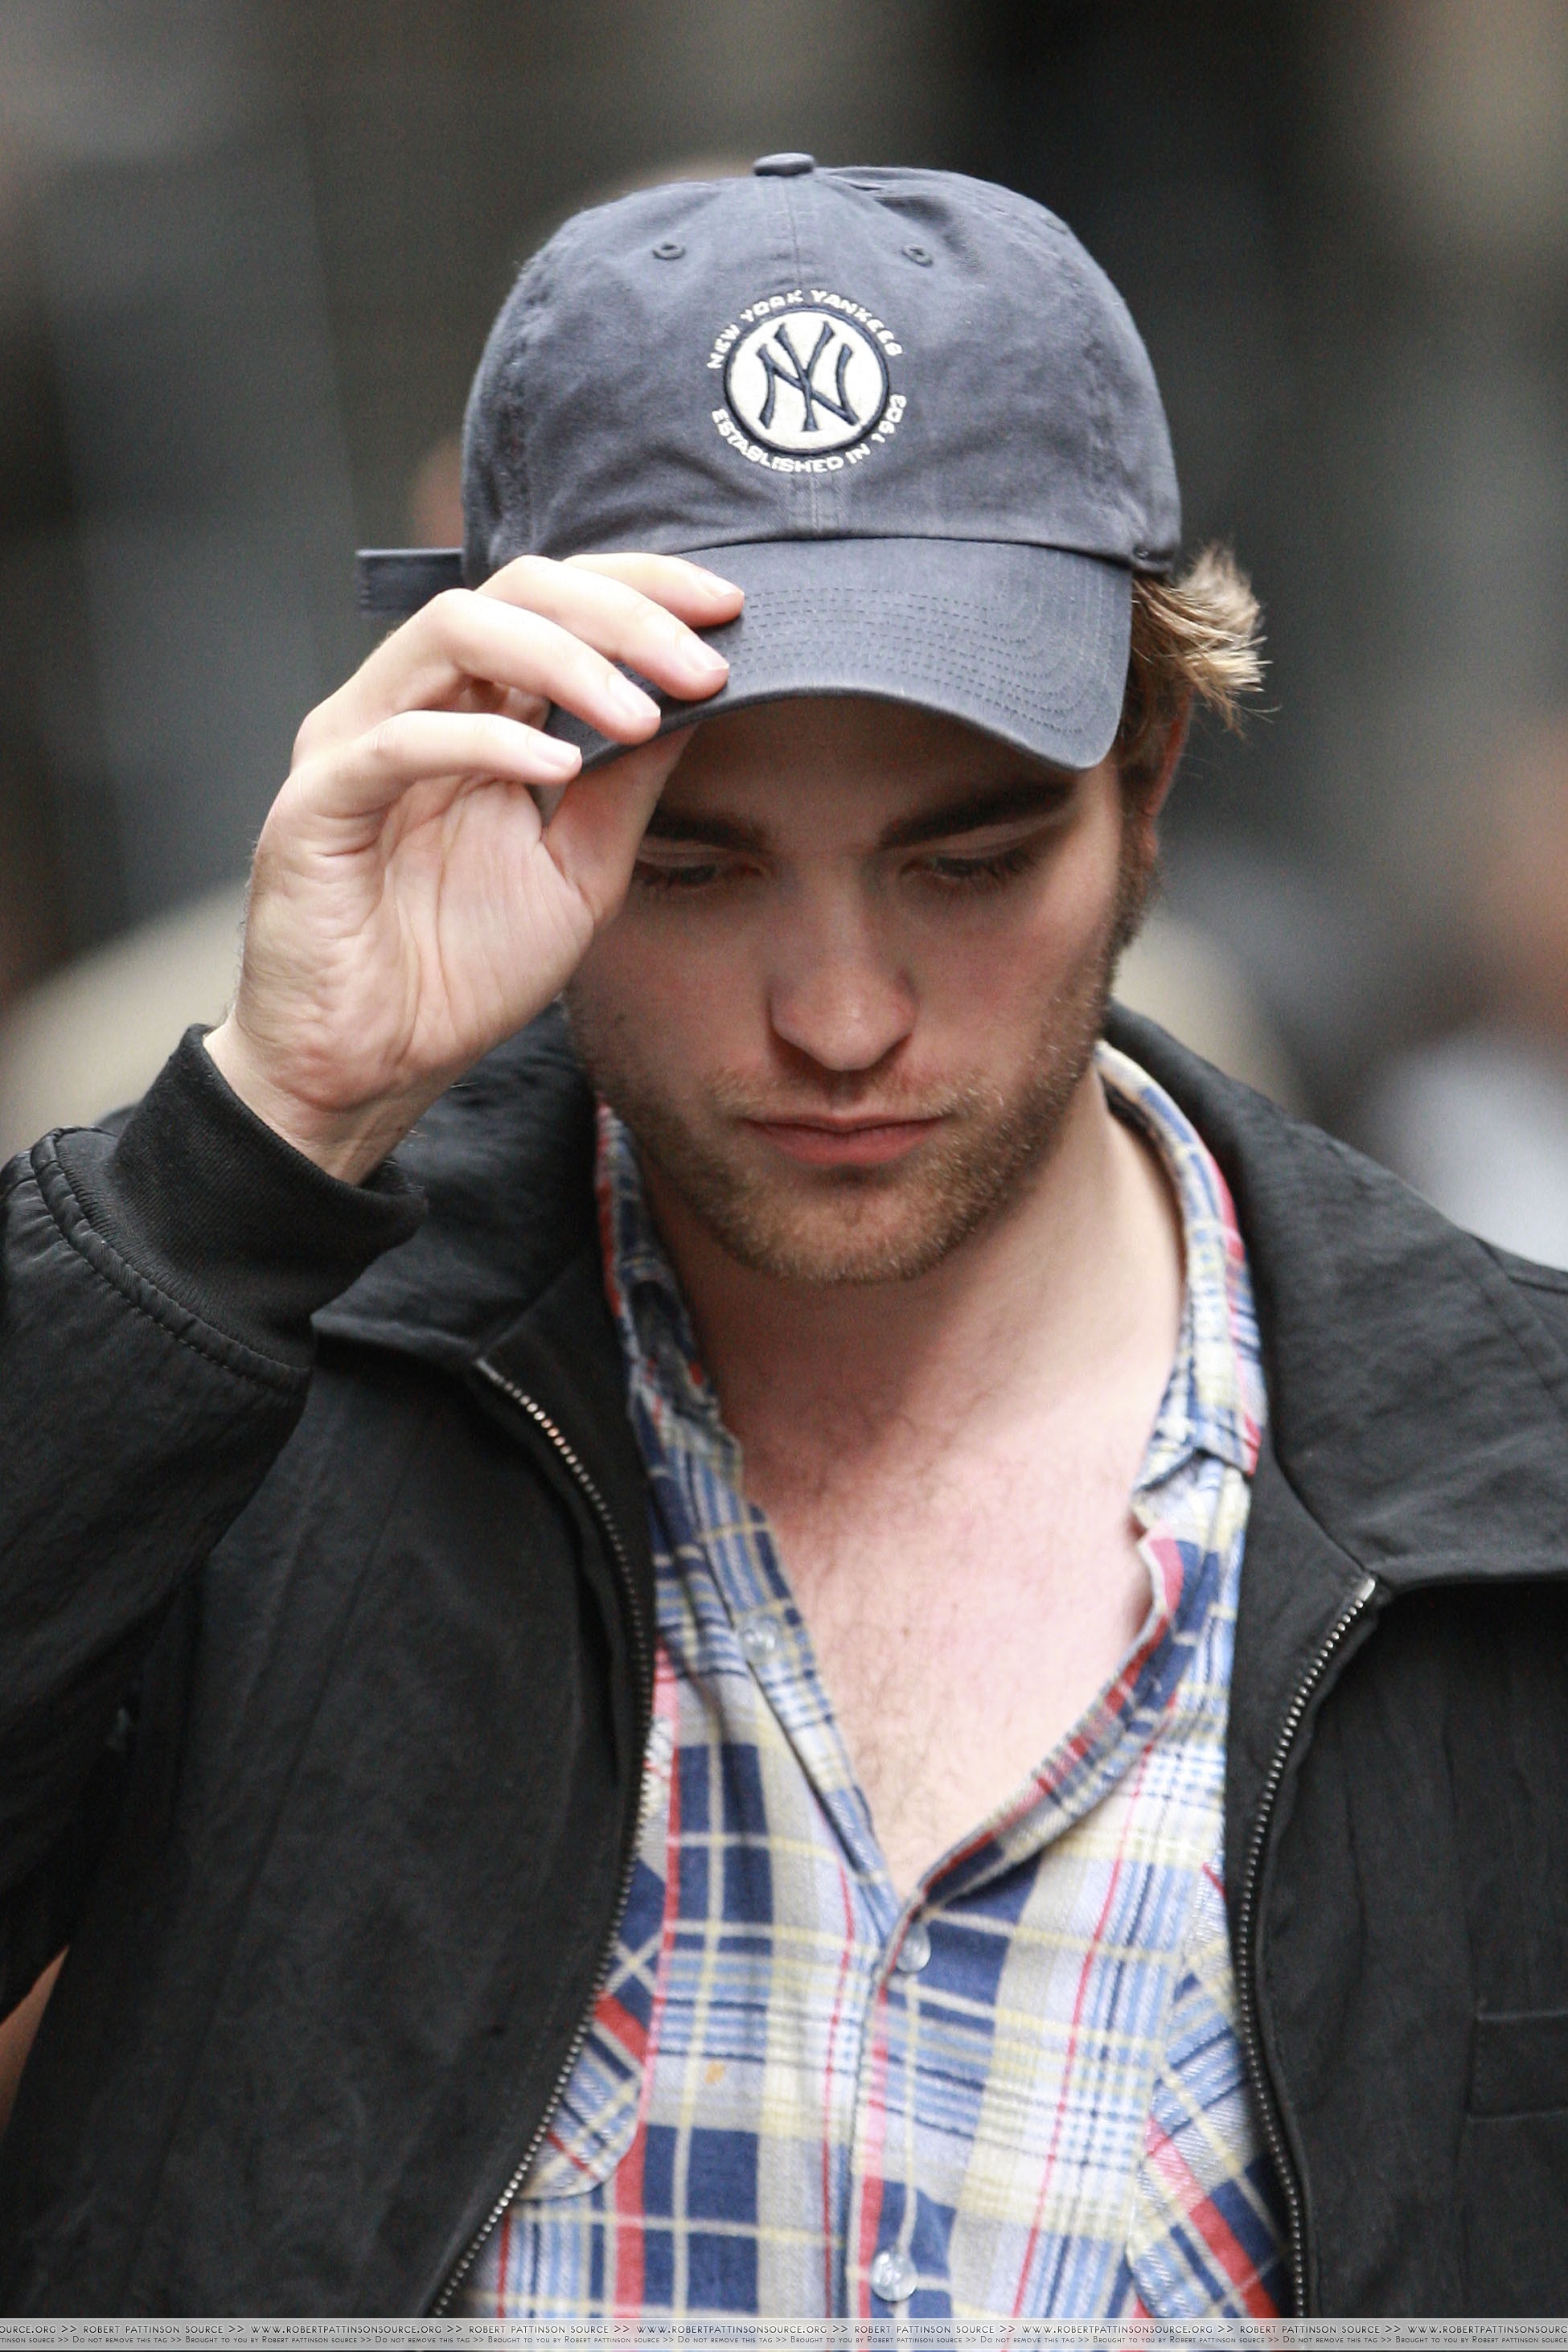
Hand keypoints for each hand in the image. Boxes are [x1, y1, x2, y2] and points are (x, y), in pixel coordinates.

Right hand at [205, 553, 742, 1180]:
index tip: (730, 613)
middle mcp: (411, 703)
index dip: (642, 588)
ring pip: (454, 631)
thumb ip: (627, 785)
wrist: (370, 1070)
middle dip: (622, 612)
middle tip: (702, 661)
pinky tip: (556, 769)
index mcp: (471, 709)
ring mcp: (355, 743)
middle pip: (513, 589)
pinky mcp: (317, 802)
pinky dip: (487, 741)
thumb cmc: (458, 973)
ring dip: (565, 659)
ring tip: (642, 714)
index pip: (555, 600)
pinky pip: (399, 740)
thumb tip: (701, 701)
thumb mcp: (579, 871)